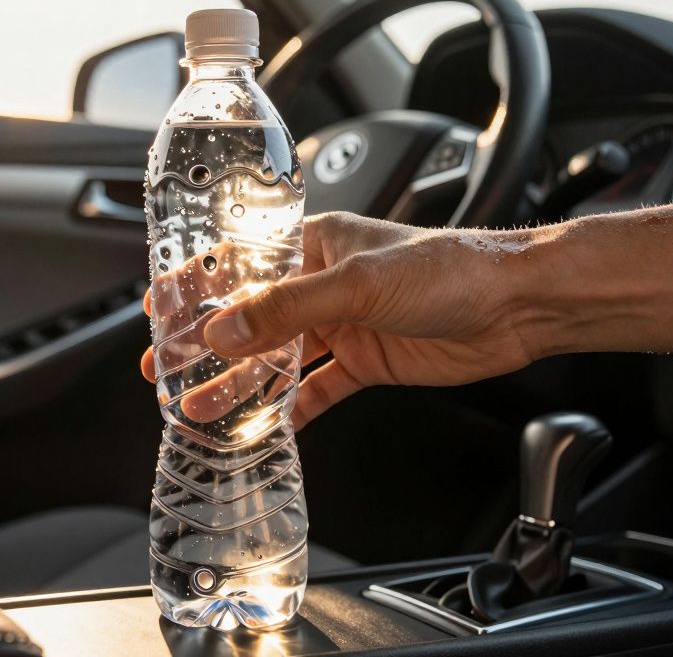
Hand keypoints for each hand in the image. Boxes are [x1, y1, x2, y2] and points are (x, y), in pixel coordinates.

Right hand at [142, 211, 543, 428]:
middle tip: (165, 370)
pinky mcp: (365, 361)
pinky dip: (289, 409)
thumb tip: (224, 330)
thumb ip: (286, 310)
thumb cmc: (446, 268)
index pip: (241, 264)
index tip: (158, 310)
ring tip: (198, 407)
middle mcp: (323, 284)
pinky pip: (316, 389)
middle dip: (206, 344)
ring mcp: (343, 325)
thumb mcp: (355, 284)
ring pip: (277, 359)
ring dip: (239, 383)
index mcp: (315, 245)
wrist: (514, 306)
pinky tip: (262, 427)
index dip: (197, 287)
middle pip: (251, 317)